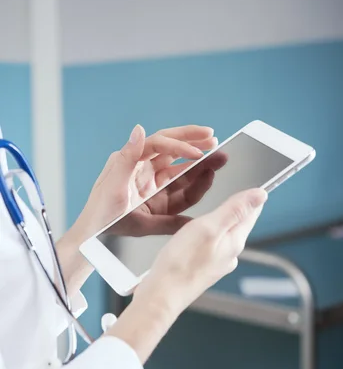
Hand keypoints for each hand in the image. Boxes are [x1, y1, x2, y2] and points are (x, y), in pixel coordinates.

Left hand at [58, 124, 216, 295]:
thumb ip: (128, 157)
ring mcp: (153, 187)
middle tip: (215, 140)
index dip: (180, 145)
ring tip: (220, 158)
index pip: (160, 145)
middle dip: (195, 144)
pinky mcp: (160, 204)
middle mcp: (144, 170)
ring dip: (200, 165)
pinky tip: (209, 181)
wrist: (95, 239)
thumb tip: (140, 129)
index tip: (197, 152)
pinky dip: (195, 189)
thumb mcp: (112, 184)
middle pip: (174, 152)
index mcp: (132, 162)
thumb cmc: (100, 212)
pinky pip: (181, 195)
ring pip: (181, 172)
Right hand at [108, 188, 266, 361]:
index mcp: (235, 241)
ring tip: (208, 213)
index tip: (243, 184)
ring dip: (217, 222)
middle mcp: (230, 254)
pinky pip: (209, 246)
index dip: (248, 196)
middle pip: (238, 223)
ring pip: (223, 235)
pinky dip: (204, 236)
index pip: (252, 212)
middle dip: (233, 208)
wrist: (162, 296)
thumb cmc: (181, 263)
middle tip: (226, 193)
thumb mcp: (209, 227)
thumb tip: (261, 195)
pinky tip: (193, 236)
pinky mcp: (203, 269)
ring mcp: (217, 263)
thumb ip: (235, 210)